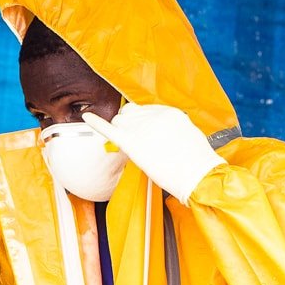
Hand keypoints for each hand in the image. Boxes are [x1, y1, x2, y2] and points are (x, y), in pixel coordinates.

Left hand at [83, 104, 225, 204]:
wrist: (198, 174)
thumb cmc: (198, 161)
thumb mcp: (189, 136)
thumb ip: (173, 130)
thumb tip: (163, 136)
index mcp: (169, 112)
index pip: (146, 110)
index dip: (142, 122)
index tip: (144, 132)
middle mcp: (153, 116)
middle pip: (129, 113)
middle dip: (128, 124)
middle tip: (135, 139)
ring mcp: (141, 128)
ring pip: (119, 120)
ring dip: (120, 129)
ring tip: (126, 142)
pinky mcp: (132, 143)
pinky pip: (109, 129)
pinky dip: (96, 123)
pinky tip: (86, 118)